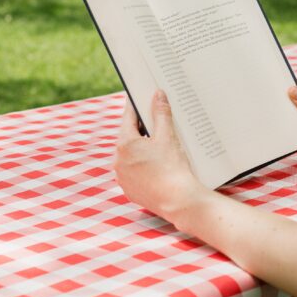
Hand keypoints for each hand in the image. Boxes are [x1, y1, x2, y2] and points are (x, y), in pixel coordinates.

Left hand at [115, 90, 204, 218]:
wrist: (178, 200)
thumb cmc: (173, 168)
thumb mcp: (168, 137)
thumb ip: (161, 113)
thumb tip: (158, 95)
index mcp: (125, 144)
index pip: (128, 118)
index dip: (135, 106)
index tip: (138, 97)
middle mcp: (118, 161)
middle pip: (129, 138)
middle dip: (141, 130)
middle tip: (155, 122)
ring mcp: (122, 177)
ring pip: (131, 157)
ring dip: (141, 150)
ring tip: (158, 147)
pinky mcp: (129, 190)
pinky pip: (134, 173)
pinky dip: (143, 168)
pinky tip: (157, 167)